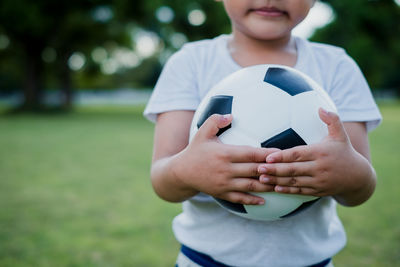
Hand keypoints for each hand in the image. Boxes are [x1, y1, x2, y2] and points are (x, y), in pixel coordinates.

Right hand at [173, 114, 277, 204]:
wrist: (181, 173)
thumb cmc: (195, 151)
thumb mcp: (202, 133)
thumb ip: (215, 121)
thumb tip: (230, 115)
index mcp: (224, 153)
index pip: (250, 153)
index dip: (267, 154)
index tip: (281, 153)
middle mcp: (226, 169)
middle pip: (254, 170)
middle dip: (272, 170)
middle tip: (287, 169)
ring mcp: (224, 183)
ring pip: (251, 185)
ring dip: (267, 185)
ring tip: (281, 184)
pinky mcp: (222, 193)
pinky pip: (240, 198)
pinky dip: (253, 199)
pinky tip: (265, 200)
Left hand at [257, 108, 374, 205]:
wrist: (358, 178)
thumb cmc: (345, 152)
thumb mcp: (341, 135)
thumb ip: (332, 120)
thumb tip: (321, 107)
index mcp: (321, 153)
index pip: (298, 154)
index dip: (282, 156)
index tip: (268, 157)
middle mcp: (319, 168)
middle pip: (293, 169)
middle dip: (274, 170)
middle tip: (258, 168)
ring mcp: (319, 181)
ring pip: (294, 181)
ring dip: (276, 181)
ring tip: (261, 179)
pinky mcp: (318, 191)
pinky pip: (300, 191)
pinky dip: (287, 190)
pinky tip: (275, 188)